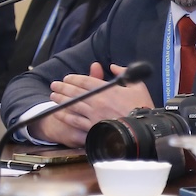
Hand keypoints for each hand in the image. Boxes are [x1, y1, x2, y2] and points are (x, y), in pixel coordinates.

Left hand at [35, 62, 153, 146]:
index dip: (74, 78)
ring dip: (60, 99)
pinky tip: (58, 113)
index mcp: (107, 90)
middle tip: (54, 85)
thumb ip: (124, 73)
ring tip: (53, 96)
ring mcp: (93, 115)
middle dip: (62, 87)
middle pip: (75, 92)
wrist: (142, 129)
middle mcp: (97, 101)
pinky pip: (74, 121)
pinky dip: (64, 116)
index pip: (85, 81)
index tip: (67, 77)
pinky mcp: (92, 127)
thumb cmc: (142, 107)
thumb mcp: (137, 85)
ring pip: (72, 105)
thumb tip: (113, 67)